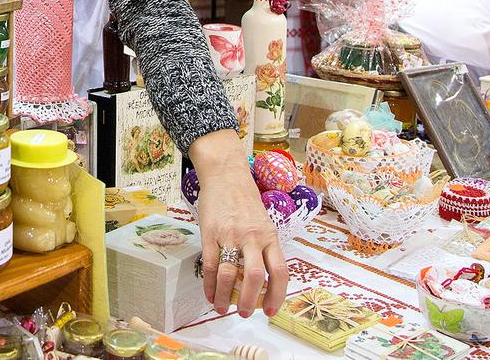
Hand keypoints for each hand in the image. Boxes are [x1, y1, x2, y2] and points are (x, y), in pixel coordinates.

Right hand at [190, 132, 287, 318]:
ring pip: (230, 274)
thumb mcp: (263, 222)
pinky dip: (209, 284)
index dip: (278, 295)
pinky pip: (210, 265)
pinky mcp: (210, 233)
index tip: (271, 311)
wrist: (225, 174)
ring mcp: (231, 235)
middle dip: (251, 302)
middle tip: (246, 314)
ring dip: (226, 297)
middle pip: (255, 277)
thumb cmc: (244, 200)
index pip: (280, 271)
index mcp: (270, 236)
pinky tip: (210, 294)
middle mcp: (253, 237)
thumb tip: (260, 280)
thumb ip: (263, 247)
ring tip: (223, 309)